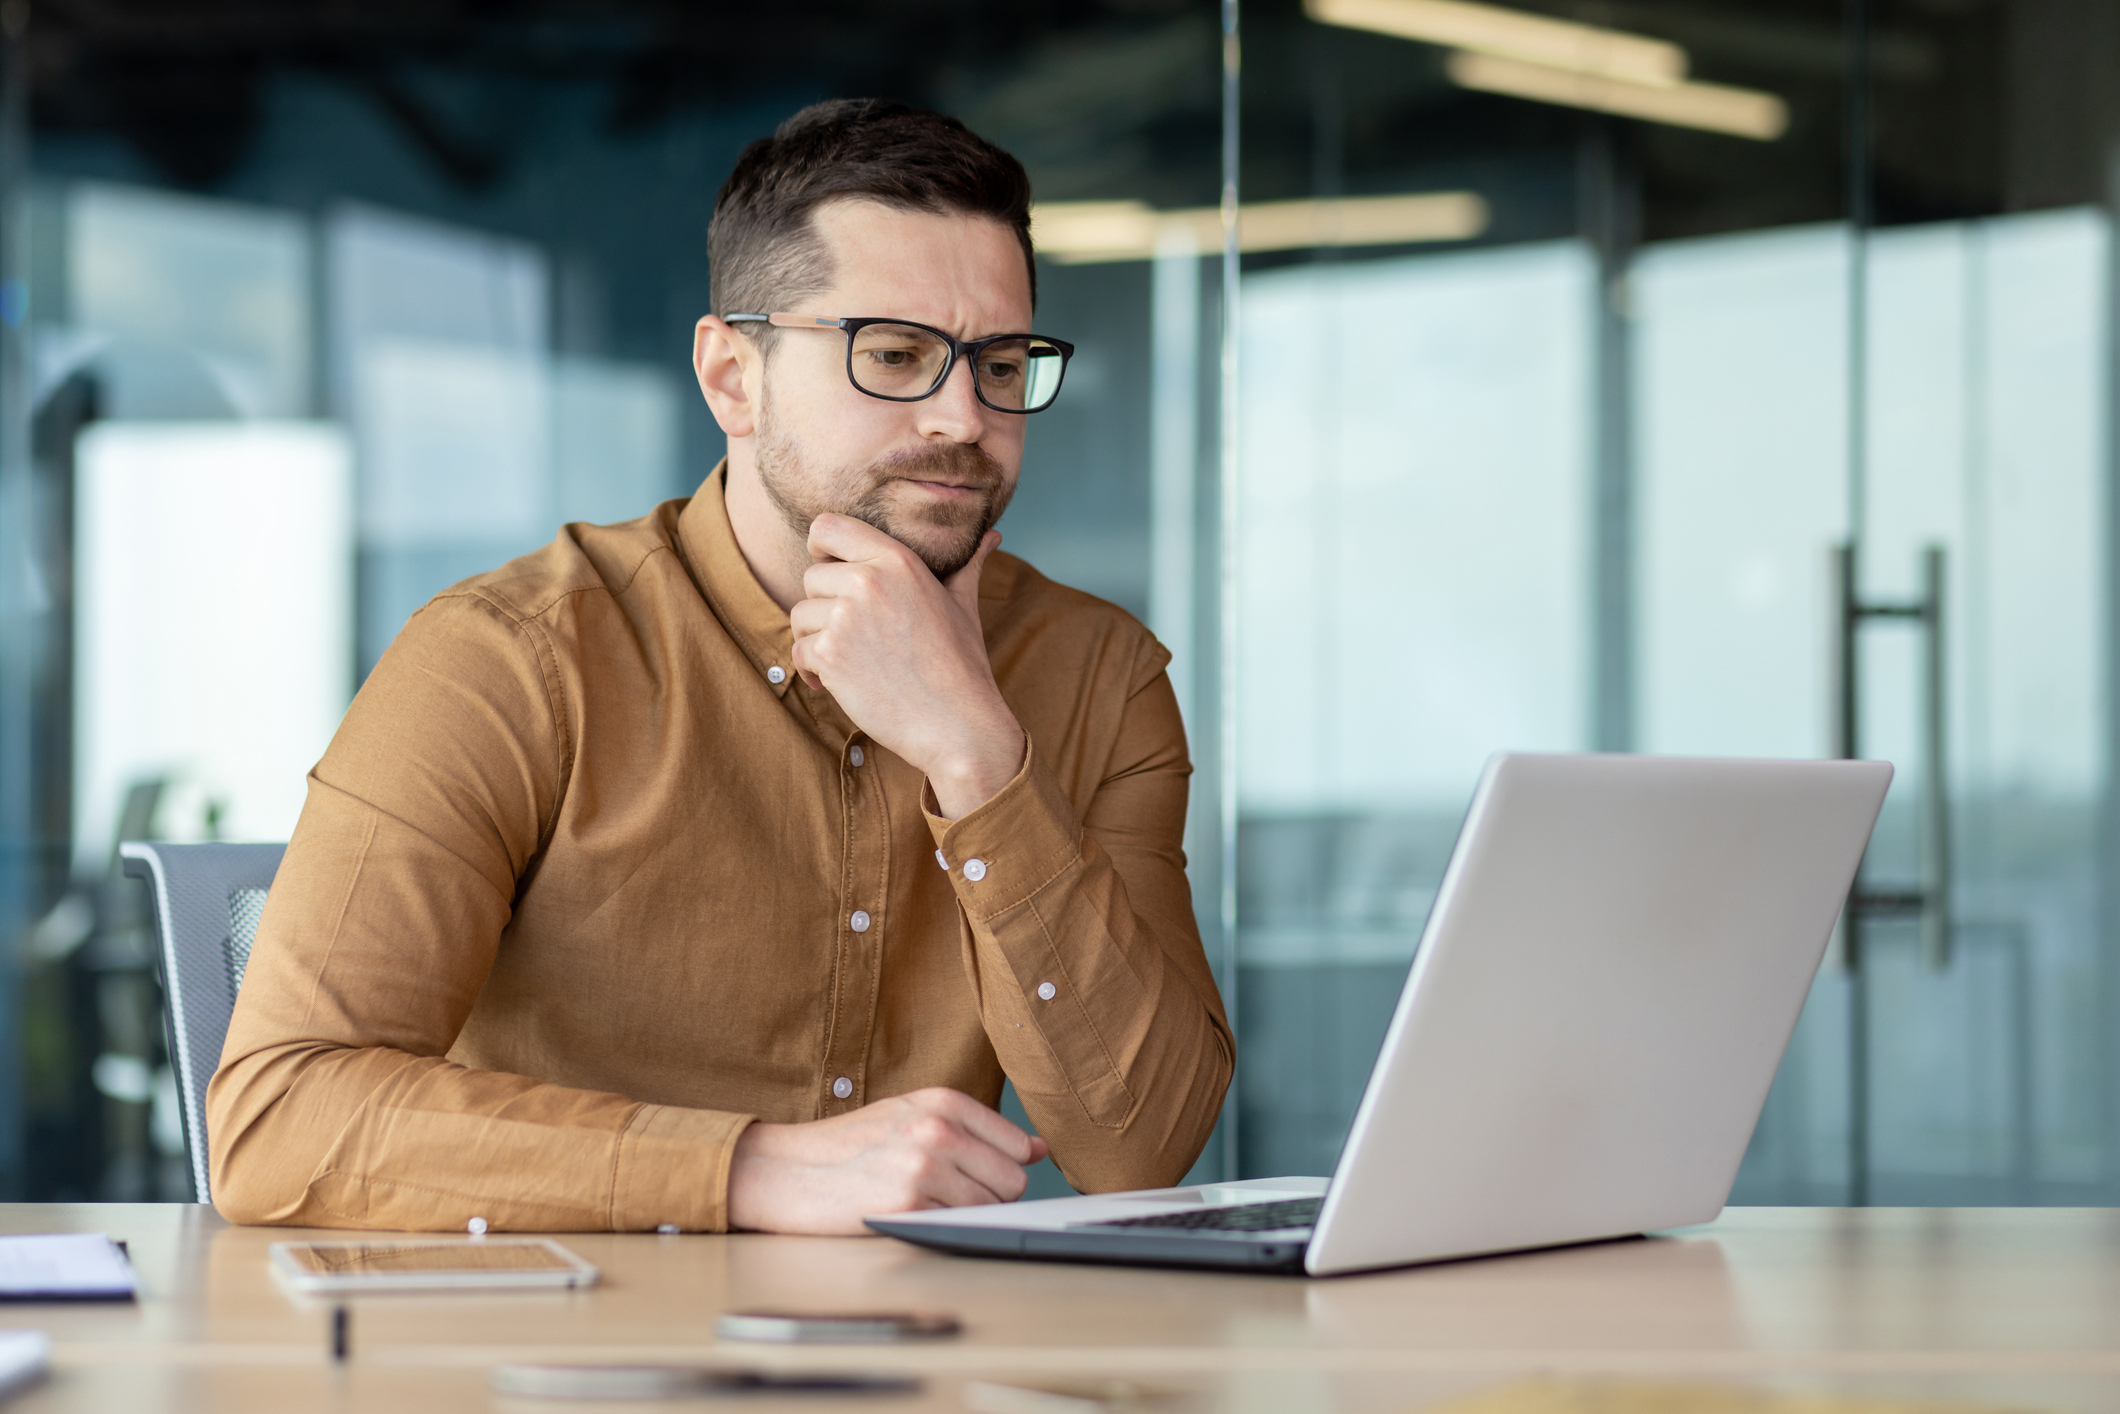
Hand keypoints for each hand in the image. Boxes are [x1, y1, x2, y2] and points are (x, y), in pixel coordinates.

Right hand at [726, 1087, 1050, 1233]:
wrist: (784, 1170)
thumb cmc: (848, 1147)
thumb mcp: (910, 1118)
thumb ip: (975, 1130)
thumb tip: (1037, 1149)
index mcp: (942, 1101)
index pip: (1017, 1145)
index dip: (1004, 1169)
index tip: (983, 1178)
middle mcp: (938, 1127)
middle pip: (1012, 1180)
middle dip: (990, 1196)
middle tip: (946, 1195)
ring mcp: (924, 1166)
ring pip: (991, 1207)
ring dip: (965, 1215)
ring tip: (924, 1203)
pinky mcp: (908, 1204)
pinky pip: (958, 1226)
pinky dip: (941, 1228)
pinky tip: (908, 1215)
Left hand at [789, 514, 1026, 817]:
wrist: (958, 724)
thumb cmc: (962, 666)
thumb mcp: (964, 606)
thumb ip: (967, 565)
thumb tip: (992, 536)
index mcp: (898, 560)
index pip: (827, 526)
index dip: (822, 548)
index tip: (833, 571)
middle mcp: (867, 581)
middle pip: (811, 577)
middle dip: (825, 607)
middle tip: (855, 636)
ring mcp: (845, 617)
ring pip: (801, 616)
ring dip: (818, 641)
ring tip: (853, 662)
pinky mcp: (830, 654)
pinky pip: (799, 651)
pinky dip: (813, 672)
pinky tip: (842, 684)